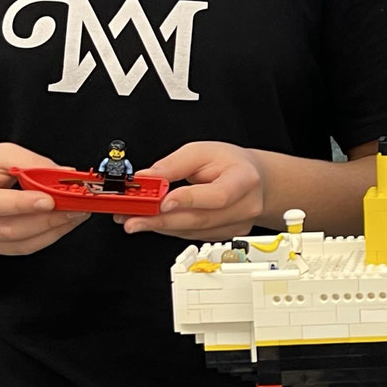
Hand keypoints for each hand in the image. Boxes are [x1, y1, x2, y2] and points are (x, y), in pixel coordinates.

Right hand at [0, 143, 90, 254]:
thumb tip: (63, 175)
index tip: (51, 200)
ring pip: (19, 244)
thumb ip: (31, 163)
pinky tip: (60, 224)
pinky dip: (46, 237)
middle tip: (76, 207)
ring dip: (53, 230)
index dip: (23, 204)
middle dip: (49, 219)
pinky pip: (21, 248)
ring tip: (75, 215)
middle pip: (10, 229)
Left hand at [121, 142, 263, 239]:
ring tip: (135, 220)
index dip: (189, 200)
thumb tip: (146, 178)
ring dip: (161, 227)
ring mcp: (237, 224)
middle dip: (162, 220)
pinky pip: (193, 235)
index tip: (162, 202)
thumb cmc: (230, 163)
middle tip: (134, 219)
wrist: (253, 179)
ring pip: (193, 231)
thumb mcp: (202, 151)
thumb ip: (173, 164)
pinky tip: (154, 222)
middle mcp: (245, 206)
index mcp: (244, 179)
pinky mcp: (225, 235)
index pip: (218, 195)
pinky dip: (171, 229)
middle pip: (200, 219)